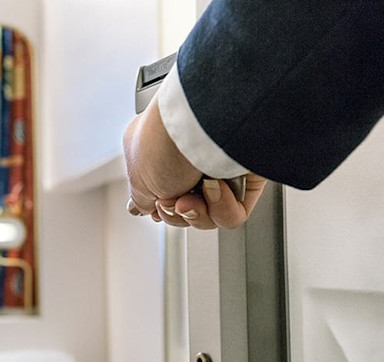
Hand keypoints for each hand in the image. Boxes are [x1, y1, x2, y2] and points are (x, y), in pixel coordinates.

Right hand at [122, 93, 267, 229]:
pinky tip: (217, 186)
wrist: (202, 124)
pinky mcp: (246, 176)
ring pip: (207, 215)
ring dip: (198, 212)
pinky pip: (232, 214)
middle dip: (177, 213)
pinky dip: (222, 208)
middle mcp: (189, 158)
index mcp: (158, 152)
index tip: (157, 205)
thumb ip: (140, 199)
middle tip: (174, 200)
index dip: (160, 206)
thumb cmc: (165, 141)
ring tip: (195, 193)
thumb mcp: (137, 178)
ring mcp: (218, 167)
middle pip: (184, 209)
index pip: (160, 192)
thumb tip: (143, 209)